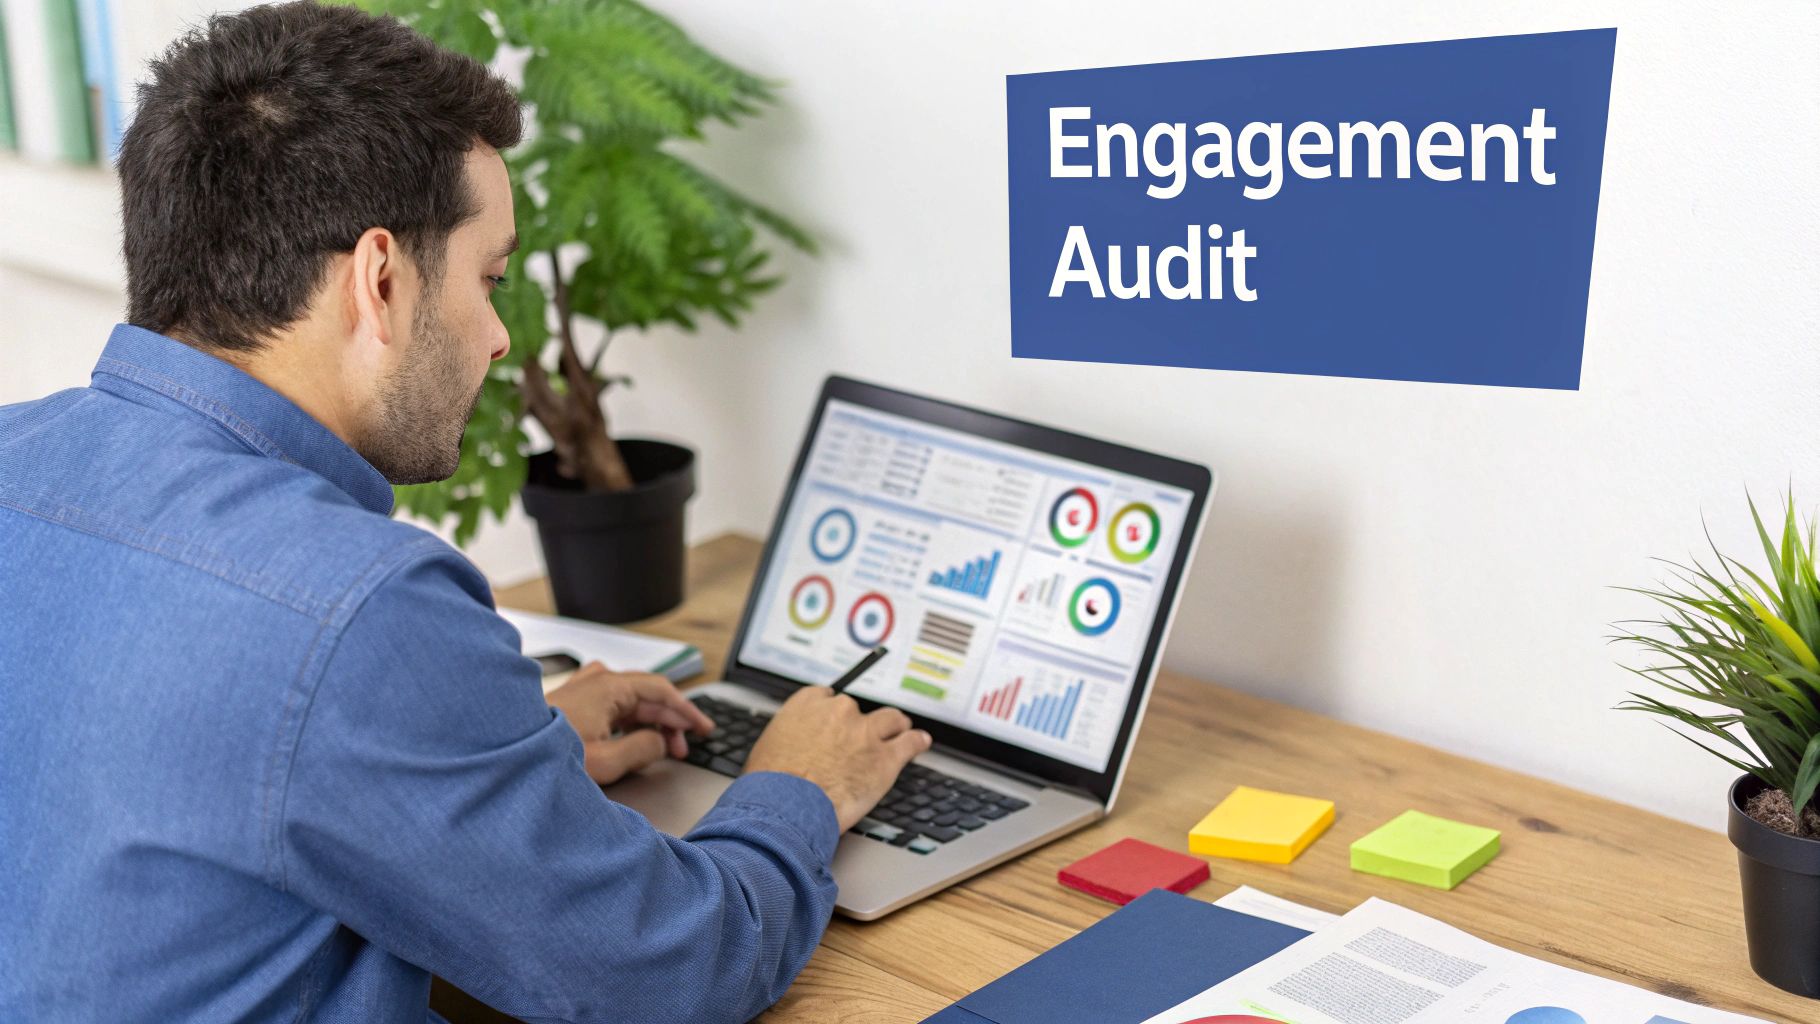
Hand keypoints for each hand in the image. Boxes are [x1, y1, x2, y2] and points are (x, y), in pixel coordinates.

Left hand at [545, 662, 714, 784]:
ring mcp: (582, 689)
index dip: (687, 711)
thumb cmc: (544, 758)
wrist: (501, 754)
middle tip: (684, 747)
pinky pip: (612, 705)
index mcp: (609, 687)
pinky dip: (629, 721)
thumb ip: (644, 750)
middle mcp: (596, 681)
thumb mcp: (606, 761)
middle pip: (647, 696)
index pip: (662, 691)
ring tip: (660, 748)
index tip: (702, 728)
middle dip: (670, 721)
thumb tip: (661, 743)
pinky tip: (632, 740)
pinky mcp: (572, 702)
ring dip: (650, 722)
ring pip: (630, 700)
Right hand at [745, 687, 932, 830]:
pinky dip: (917, 742)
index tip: (836, 721)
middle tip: (862, 736)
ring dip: (895, 726)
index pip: (828, 696)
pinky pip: (909, 742)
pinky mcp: (885, 758)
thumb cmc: (772, 783)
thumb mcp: (769, 746)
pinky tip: (920, 742)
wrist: (787, 806)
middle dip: (860, 723)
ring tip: (900, 729)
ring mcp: (866, 733)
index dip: (833, 712)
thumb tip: (791, 745)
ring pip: (890, 720)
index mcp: (809, 704)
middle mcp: (839, 712)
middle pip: (858, 709)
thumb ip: (789, 736)